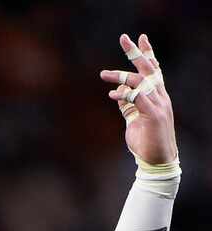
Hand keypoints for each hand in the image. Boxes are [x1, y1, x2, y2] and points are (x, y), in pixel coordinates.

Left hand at [99, 34, 177, 164]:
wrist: (156, 159)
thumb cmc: (146, 139)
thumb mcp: (134, 119)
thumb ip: (128, 105)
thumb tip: (119, 93)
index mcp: (157, 96)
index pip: (153, 69)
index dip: (147, 53)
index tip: (140, 38)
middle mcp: (160, 97)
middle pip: (149, 68)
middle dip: (136, 52)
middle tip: (123, 38)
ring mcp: (159, 105)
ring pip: (141, 81)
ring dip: (121, 75)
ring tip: (103, 73)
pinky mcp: (154, 115)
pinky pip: (138, 99)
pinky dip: (125, 94)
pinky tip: (112, 95)